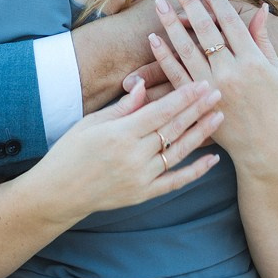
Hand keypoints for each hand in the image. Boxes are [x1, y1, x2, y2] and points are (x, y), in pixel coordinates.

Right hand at [33, 77, 223, 217]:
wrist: (58, 193)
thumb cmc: (70, 152)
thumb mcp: (91, 123)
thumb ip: (122, 108)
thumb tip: (144, 85)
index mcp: (120, 134)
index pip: (160, 111)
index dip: (183, 97)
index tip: (201, 84)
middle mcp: (134, 156)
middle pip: (174, 128)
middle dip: (198, 109)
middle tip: (219, 93)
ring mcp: (140, 177)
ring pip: (179, 152)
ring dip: (201, 134)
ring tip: (219, 117)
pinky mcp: (143, 193)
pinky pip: (175, 181)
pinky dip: (196, 171)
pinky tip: (213, 159)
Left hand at [148, 0, 277, 169]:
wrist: (269, 149)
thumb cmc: (277, 108)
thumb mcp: (277, 71)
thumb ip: (264, 40)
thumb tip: (261, 9)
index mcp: (254, 61)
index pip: (231, 21)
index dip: (216, 0)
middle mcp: (232, 72)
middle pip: (206, 30)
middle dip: (190, 3)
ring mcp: (213, 88)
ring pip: (187, 50)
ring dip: (171, 25)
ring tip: (160, 5)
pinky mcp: (199, 103)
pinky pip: (177, 76)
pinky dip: (164, 57)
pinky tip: (154, 39)